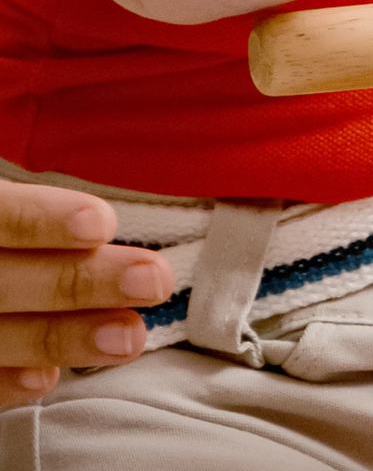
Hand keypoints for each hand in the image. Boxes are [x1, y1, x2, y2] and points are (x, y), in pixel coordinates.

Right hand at [0, 181, 173, 406]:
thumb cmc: (5, 223)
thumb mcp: (9, 194)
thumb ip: (38, 202)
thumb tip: (110, 209)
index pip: (4, 215)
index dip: (46, 220)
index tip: (103, 223)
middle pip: (9, 281)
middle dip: (82, 282)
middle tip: (155, 281)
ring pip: (1, 334)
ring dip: (66, 338)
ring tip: (131, 338)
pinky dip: (8, 381)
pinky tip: (48, 378)